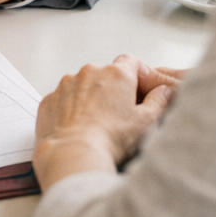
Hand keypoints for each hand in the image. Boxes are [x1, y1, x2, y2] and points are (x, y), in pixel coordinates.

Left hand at [32, 55, 183, 190]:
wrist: (74, 154)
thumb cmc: (112, 140)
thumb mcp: (146, 122)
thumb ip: (159, 101)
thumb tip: (165, 91)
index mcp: (116, 74)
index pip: (130, 62)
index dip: (134, 76)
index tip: (135, 92)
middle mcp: (89, 72)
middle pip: (105, 75)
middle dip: (110, 91)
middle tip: (115, 117)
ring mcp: (67, 84)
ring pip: (82, 86)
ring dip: (88, 99)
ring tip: (94, 126)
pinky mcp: (50, 98)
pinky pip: (63, 100)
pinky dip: (69, 110)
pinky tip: (76, 129)